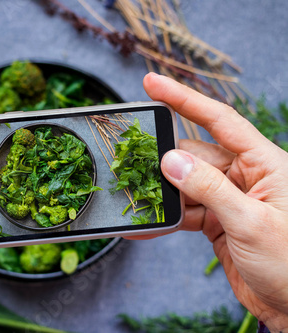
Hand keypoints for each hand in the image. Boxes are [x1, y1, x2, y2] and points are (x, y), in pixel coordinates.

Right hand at [141, 73, 287, 329]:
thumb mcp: (252, 223)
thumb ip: (210, 189)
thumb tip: (171, 161)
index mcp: (265, 164)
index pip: (220, 120)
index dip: (184, 99)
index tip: (153, 83)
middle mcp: (245, 176)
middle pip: (194, 155)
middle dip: (163, 163)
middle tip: (132, 166)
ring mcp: (228, 198)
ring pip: (184, 184)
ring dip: (160, 195)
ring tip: (135, 202)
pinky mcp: (216, 220)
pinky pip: (183, 210)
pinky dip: (164, 218)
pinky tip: (146, 225)